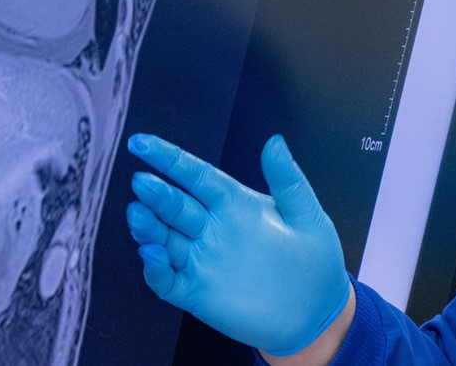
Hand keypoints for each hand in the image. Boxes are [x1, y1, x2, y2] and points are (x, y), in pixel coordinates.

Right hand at [124, 133, 350, 356]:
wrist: (317, 314)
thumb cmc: (315, 262)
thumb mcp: (307, 216)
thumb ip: (287, 180)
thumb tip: (275, 141)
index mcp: (235, 204)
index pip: (196, 176)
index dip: (169, 158)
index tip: (142, 144)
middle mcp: (213, 229)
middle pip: (176, 206)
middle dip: (157, 194)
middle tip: (142, 183)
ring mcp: (203, 261)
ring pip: (164, 239)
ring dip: (148, 227)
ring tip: (138, 215)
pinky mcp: (197, 293)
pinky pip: (167, 279)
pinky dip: (155, 268)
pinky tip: (152, 254)